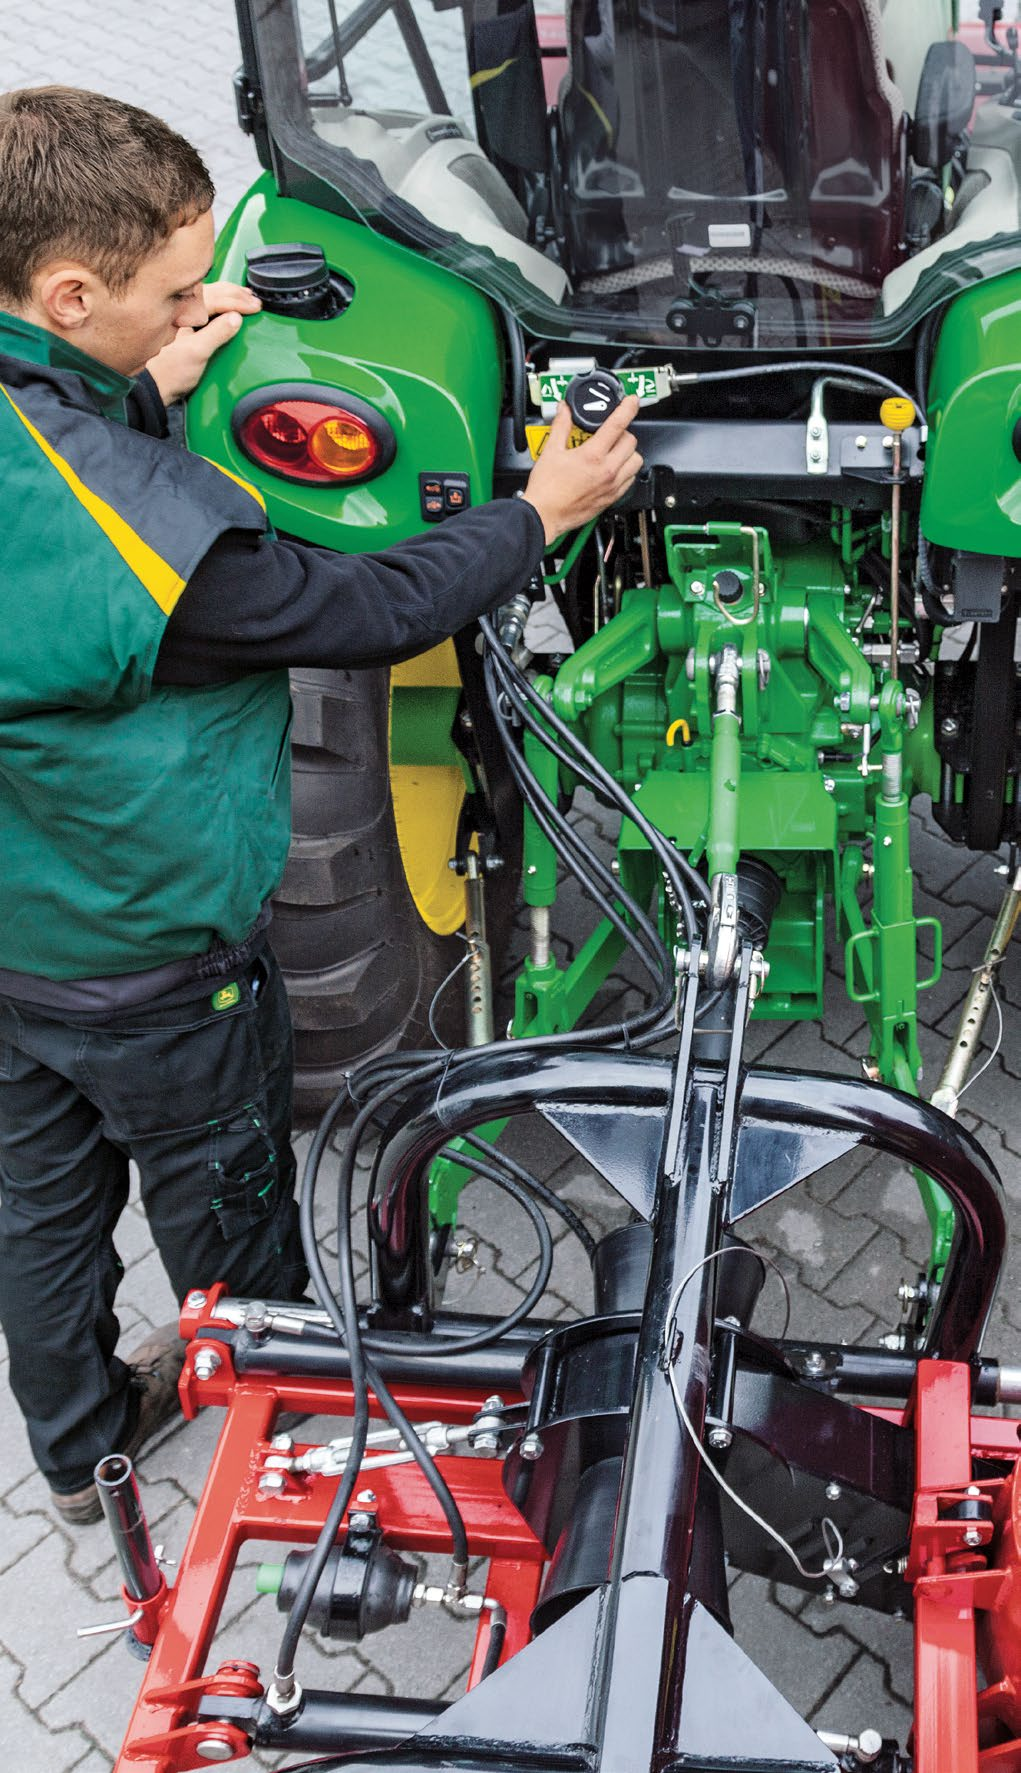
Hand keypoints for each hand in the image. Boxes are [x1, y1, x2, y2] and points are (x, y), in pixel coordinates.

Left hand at [145, 281, 260, 405]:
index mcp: (181, 310)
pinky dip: (219, 301)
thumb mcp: (196, 353)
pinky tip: (226, 304)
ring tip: (245, 296)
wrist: (154, 385)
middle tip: (254, 300)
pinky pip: (204, 304)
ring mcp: (180, 314)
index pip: (215, 299)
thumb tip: (235, 318)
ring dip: (228, 295)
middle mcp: (179, 307)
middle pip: (212, 291)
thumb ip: (216, 333)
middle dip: (235, 294)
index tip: (254, 307)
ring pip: (208, 295)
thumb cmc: (169, 371)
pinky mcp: (182, 322)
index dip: (237, 302)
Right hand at [520, 395, 642, 544]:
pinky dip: (626, 472)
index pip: (618, 424)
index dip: (628, 408)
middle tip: (611, 433)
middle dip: (623, 433)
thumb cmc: (546, 489)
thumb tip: (564, 410)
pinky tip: (613, 469)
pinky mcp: (611, 499)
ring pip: (635, 462)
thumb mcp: (550, 451)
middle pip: (631, 442)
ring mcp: (611, 486)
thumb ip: (561, 426)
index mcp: (592, 456)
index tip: (632, 401)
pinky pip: (630, 481)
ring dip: (628, 453)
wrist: (544, 516)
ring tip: (615, 451)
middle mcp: (607, 471)